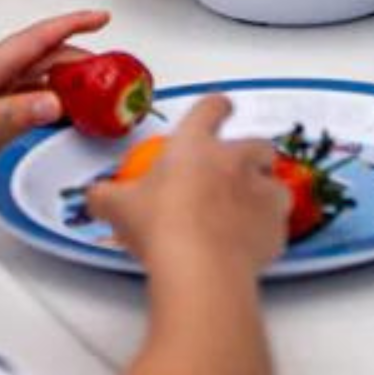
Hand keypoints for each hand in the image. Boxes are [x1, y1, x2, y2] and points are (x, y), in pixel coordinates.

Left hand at [0, 9, 109, 163]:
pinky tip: (51, 112)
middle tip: (109, 74)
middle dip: (81, 59)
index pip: (43, 36)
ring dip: (65, 80)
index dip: (74, 23)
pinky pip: (22, 91)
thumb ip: (10, 113)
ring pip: (36, 74)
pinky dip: (45, 96)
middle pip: (47, 56)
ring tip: (89, 96)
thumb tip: (53, 103)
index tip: (102, 17)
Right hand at [87, 96, 288, 277]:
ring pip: (274, 181)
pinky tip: (249, 244)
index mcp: (196, 144)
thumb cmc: (161, 228)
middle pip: (254, 143)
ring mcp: (260, 189)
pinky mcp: (276, 224)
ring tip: (244, 211)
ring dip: (263, 191)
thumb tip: (96, 194)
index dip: (216, 108)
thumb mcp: (119, 208)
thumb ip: (106, 195)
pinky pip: (277, 221)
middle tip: (230, 175)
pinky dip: (267, 229)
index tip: (218, 110)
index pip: (212, 108)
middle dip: (247, 155)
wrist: (200, 267)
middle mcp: (235, 158)